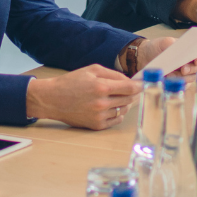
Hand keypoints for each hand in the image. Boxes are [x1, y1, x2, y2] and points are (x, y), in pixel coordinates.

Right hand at [25, 65, 139, 129]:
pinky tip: (110, 107)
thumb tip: (130, 81)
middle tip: (129, 90)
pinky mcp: (96, 125)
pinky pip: (116, 120)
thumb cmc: (71, 82)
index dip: (139, 86)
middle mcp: (101, 103)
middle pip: (129, 99)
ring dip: (124, 103)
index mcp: (101, 87)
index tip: (143, 84)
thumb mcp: (91, 70)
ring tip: (115, 97)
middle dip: (131, 94)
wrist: (52, 99)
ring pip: (124, 110)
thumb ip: (113, 74)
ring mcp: (99, 116)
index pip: (130, 88)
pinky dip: (117, 113)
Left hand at [133, 36, 196, 77]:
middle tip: (183, 69)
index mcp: (193, 49)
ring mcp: (188, 73)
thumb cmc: (158, 47)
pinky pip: (184, 86)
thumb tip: (178, 47)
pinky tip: (169, 80)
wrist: (145, 57)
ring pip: (193, 77)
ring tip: (172, 74)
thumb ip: (172, 43)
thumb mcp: (163, 42)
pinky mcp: (180, 82)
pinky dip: (177, 83)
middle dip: (193, 69)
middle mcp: (193, 62)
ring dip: (184, 77)